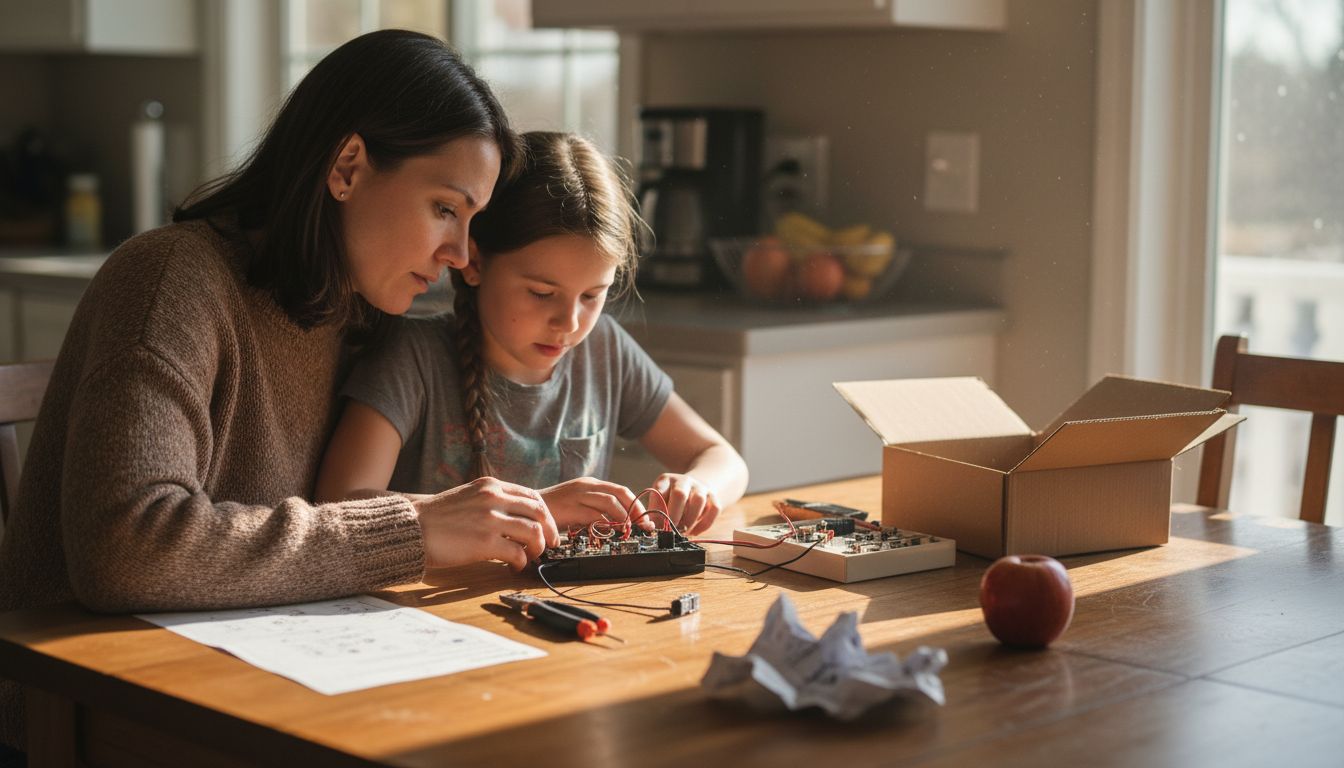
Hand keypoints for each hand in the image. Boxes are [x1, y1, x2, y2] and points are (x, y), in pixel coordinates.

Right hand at [412, 477, 557, 571]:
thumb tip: (516, 517)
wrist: (411, 528)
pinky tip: (514, 566)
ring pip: (534, 532)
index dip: (545, 514)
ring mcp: (490, 519)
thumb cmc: (437, 518)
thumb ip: (492, 501)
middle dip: (550, 531)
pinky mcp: (485, 542)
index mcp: (491, 486)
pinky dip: (522, 561)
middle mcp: (494, 498)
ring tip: (530, 557)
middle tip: (550, 545)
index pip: (532, 496)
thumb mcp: (468, 497)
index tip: (548, 527)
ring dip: (538, 548)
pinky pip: (518, 552)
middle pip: (539, 512)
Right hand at [540, 477, 650, 530]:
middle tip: (643, 525)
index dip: (635, 505)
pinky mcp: (570, 508)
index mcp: (590, 484)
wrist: (527, 510)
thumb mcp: (578, 504)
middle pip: (620, 493)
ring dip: (624, 517)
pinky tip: (611, 533)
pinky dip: (606, 524)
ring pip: (610, 503)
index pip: (620, 490)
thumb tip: (617, 523)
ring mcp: (578, 495)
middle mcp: (586, 486)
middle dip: (635, 510)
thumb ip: (595, 509)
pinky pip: (594, 515)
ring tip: (631, 530)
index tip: (644, 520)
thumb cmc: (553, 511)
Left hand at [649, 473, 719, 535]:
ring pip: (699, 501)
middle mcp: (684, 481)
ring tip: (683, 532)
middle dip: (674, 516)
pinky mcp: (713, 496)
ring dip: (690, 521)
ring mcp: (700, 487)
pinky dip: (704, 524)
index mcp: (666, 480)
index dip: (657, 512)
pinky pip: (714, 509)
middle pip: (680, 494)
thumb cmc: (671, 499)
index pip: (659, 493)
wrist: (694, 487)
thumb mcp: (660, 500)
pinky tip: (694, 532)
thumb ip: (656, 512)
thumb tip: (652, 529)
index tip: (656, 527)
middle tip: (670, 532)